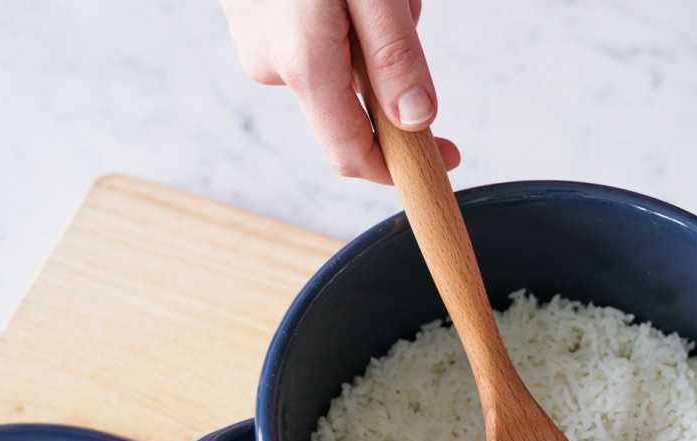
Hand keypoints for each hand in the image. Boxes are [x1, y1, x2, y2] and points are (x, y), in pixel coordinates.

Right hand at [222, 0, 459, 182]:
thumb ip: (395, 56)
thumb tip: (418, 120)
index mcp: (304, 64)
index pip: (352, 154)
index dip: (402, 167)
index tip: (446, 157)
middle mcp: (271, 66)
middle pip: (354, 101)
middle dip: (391, 66)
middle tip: (400, 1)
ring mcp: (254, 42)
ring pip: (336, 63)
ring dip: (368, 31)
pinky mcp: (250, 18)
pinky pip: (311, 36)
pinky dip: (340, 13)